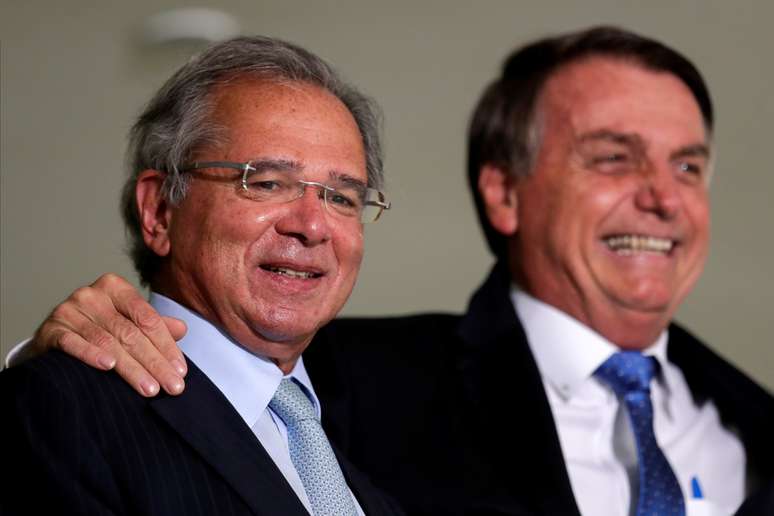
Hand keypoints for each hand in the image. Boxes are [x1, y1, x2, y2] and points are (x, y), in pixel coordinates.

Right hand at [31, 273, 187, 396]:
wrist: (53, 338)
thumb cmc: (97, 329)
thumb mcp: (128, 322)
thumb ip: (153, 325)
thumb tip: (182, 329)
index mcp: (116, 288)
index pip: (148, 319)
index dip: (166, 346)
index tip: (180, 371)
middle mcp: (92, 295)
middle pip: (131, 333)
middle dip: (155, 363)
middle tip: (172, 387)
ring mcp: (69, 310)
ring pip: (108, 342)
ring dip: (131, 368)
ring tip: (150, 388)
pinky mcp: (51, 329)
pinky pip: (73, 343)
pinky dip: (91, 355)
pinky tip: (109, 367)